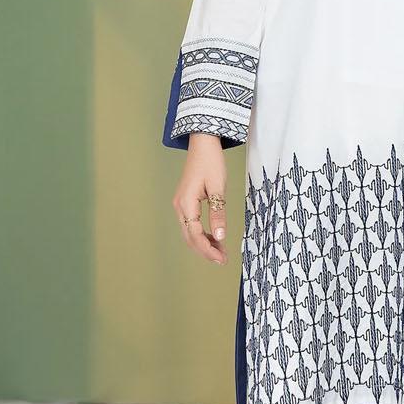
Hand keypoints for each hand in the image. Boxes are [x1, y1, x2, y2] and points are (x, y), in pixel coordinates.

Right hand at [172, 135, 229, 265]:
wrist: (203, 143)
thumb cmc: (211, 162)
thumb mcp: (218, 188)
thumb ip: (218, 213)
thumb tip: (220, 236)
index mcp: (186, 204)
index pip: (196, 235)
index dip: (208, 249)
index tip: (222, 258)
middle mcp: (179, 206)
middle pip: (190, 237)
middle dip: (206, 250)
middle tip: (223, 259)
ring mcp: (181, 204)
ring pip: (190, 232)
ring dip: (204, 243)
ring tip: (221, 251)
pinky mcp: (185, 202)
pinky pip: (191, 223)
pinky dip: (202, 233)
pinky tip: (214, 237)